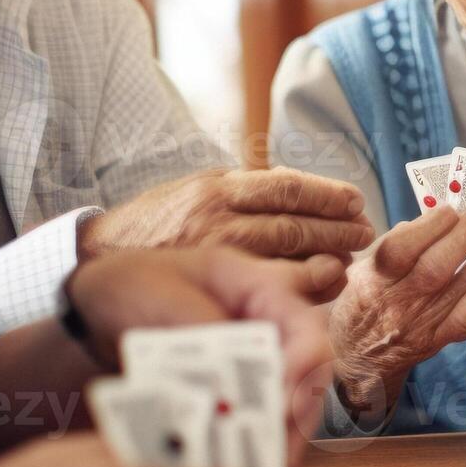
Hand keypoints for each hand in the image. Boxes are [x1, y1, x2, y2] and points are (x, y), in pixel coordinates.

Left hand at [68, 247, 334, 459]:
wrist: (94, 305)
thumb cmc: (130, 285)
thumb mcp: (164, 299)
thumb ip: (205, 335)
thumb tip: (232, 385)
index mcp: (257, 287)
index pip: (306, 326)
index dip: (305, 366)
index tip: (282, 403)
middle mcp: (266, 323)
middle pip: (309, 369)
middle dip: (300, 411)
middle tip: (282, 452)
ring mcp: (253, 356)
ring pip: (291, 397)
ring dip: (284, 433)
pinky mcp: (234, 385)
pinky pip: (259, 412)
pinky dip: (254, 438)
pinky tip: (241, 462)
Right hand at [83, 168, 373, 295]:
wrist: (101, 257)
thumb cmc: (158, 223)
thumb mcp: (197, 191)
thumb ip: (243, 190)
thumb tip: (294, 183)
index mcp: (220, 186)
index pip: (287, 185)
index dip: (327, 193)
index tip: (355, 201)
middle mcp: (219, 215)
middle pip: (294, 221)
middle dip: (336, 228)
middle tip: (364, 233)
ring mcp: (214, 252)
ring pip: (285, 252)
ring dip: (326, 256)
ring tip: (349, 259)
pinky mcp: (209, 283)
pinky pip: (266, 282)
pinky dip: (300, 283)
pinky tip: (321, 283)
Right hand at [330, 206, 465, 414]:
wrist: (359, 361)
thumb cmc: (360, 305)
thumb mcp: (360, 270)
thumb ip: (391, 244)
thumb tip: (429, 220)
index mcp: (372, 281)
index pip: (401, 249)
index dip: (430, 226)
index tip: (450, 208)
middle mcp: (396, 303)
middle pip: (435, 268)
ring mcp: (419, 325)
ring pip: (456, 291)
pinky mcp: (438, 341)